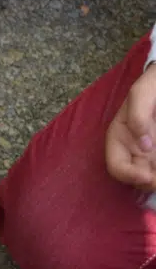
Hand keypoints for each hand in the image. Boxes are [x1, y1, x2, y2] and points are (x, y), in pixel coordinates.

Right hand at [105, 65, 155, 191]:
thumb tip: (144, 146)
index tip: (149, 176)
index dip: (130, 176)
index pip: (116, 167)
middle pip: (135, 178)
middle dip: (148, 182)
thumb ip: (138, 116)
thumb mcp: (142, 94)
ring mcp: (149, 154)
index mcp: (119, 138)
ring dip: (155, 180)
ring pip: (149, 177)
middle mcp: (132, 150)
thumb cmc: (152, 86)